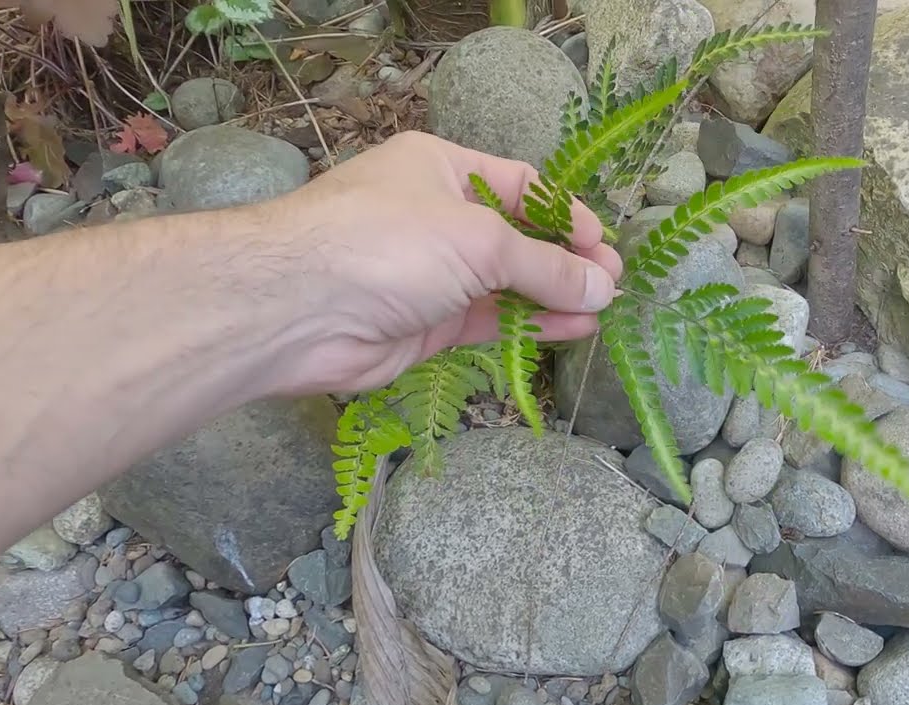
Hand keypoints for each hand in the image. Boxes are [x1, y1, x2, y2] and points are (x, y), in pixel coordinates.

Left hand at [266, 131, 622, 395]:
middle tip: (612, 284)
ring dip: (552, 297)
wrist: (296, 309)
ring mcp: (429, 274)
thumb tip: (603, 286)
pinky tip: (569, 330)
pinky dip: (527, 325)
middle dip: (564, 261)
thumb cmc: (387, 242)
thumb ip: (545, 266)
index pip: (521, 185)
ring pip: (504, 284)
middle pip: (515, 237)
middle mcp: (436, 216)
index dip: (566, 214)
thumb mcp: (479, 241)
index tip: (603, 246)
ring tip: (601, 310)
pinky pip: (487, 320)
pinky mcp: (424, 325)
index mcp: (441, 169)